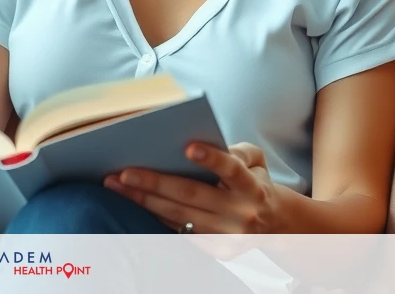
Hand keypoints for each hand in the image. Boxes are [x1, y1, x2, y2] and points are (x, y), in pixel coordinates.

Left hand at [103, 142, 281, 234]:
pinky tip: (135, 204)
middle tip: (123, 173)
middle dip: (154, 183)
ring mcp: (229, 236)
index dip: (211, 159)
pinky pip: (180, 233)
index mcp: (252, 185)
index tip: (188, 147)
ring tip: (116, 186)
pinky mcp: (219, 252)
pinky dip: (156, 218)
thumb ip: (237, 150)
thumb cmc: (254, 182)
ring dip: (144, 201)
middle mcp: (242, 213)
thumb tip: (205, 143)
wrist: (277, 225)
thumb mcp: (257, 160)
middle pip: (192, 195)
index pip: (231, 169)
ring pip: (179, 217)